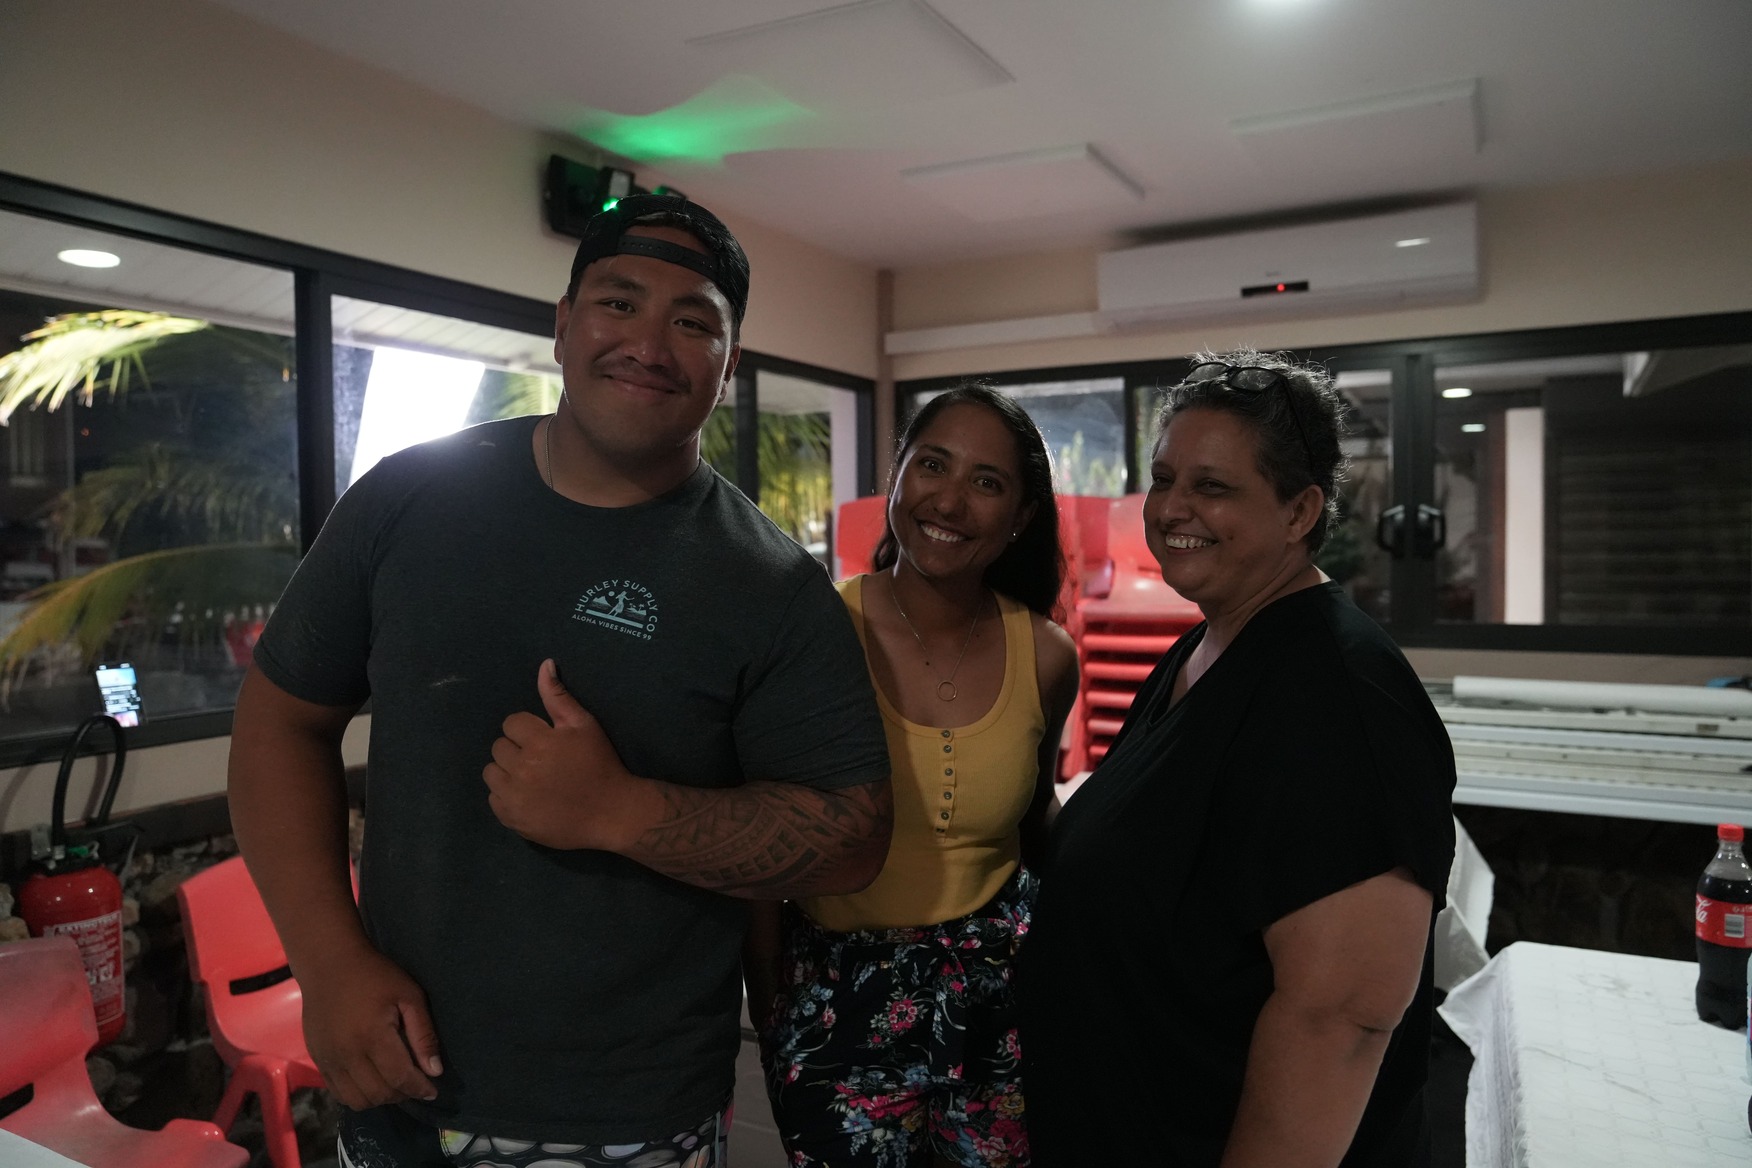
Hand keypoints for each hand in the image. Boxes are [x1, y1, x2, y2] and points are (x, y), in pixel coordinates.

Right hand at [300, 944, 441, 1109]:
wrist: (329, 965)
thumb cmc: (375, 975)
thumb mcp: (409, 996)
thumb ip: (423, 1034)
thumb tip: (434, 1070)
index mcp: (373, 1037)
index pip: (400, 1078)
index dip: (419, 1088)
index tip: (433, 1091)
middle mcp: (348, 1054)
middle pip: (379, 1094)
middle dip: (402, 1094)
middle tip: (415, 1084)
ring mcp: (329, 1060)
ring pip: (357, 1100)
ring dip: (380, 1099)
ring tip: (393, 1084)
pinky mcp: (317, 1060)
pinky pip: (338, 1093)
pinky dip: (357, 1095)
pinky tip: (371, 1082)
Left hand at [483, 659, 649, 851]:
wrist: (611, 812)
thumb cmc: (600, 764)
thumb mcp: (585, 725)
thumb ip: (559, 696)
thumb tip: (544, 664)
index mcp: (539, 742)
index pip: (511, 724)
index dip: (527, 730)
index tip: (544, 741)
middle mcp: (522, 768)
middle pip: (498, 747)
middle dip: (516, 749)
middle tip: (539, 760)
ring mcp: (514, 796)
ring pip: (491, 773)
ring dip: (506, 772)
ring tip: (530, 778)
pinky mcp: (511, 818)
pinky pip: (493, 799)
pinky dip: (506, 796)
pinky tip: (528, 797)